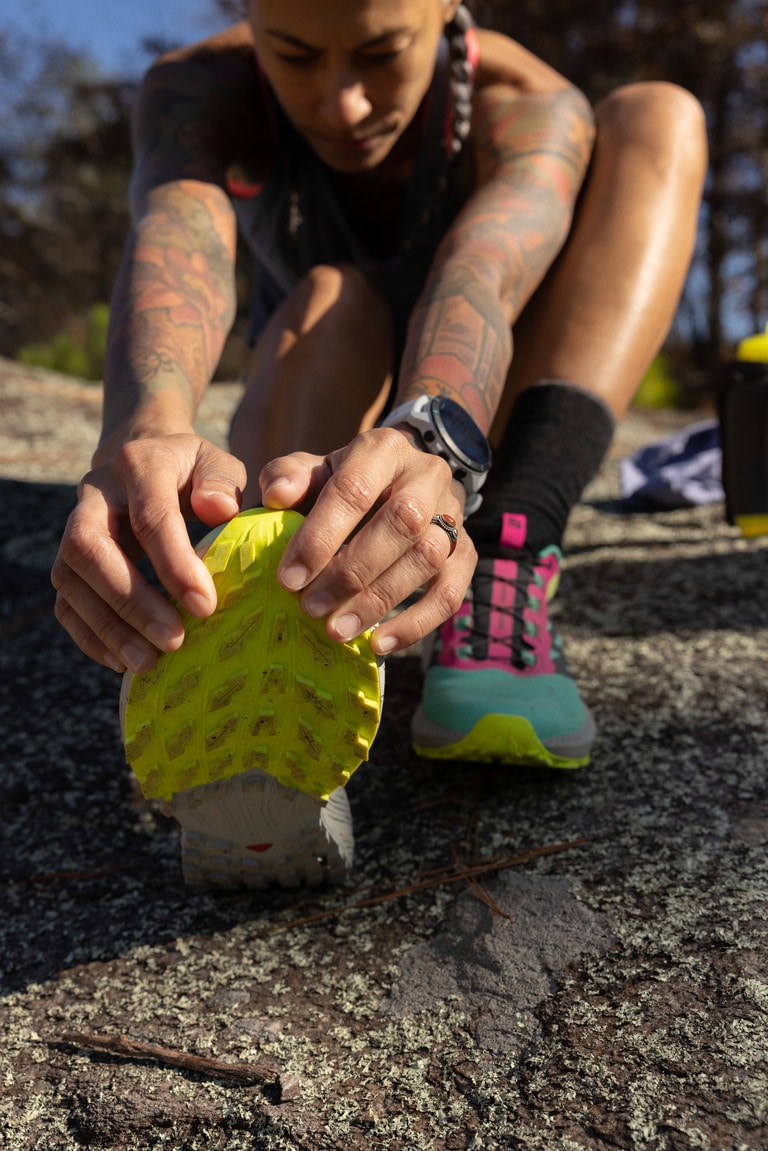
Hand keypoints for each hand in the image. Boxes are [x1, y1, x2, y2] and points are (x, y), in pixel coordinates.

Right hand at [52, 434, 245, 672]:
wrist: (146, 459)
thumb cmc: (192, 473)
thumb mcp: (216, 463)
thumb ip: (222, 481)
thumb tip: (218, 509)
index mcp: (139, 464)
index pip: (149, 516)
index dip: (174, 563)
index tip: (204, 606)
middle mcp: (96, 494)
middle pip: (90, 547)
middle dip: (130, 600)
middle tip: (173, 640)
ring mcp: (74, 526)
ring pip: (69, 577)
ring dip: (107, 626)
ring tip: (148, 661)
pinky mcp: (69, 560)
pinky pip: (65, 602)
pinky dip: (90, 636)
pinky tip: (123, 660)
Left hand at [259, 427, 476, 654]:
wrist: (398, 483)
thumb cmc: (344, 483)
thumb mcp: (313, 471)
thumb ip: (288, 477)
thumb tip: (276, 496)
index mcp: (384, 449)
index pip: (354, 489)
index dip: (320, 536)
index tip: (289, 578)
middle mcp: (426, 475)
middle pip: (401, 523)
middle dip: (351, 572)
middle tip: (311, 607)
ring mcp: (453, 514)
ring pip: (427, 559)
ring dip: (379, 601)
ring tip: (336, 629)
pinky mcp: (465, 551)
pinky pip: (452, 592)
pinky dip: (416, 623)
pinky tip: (380, 644)